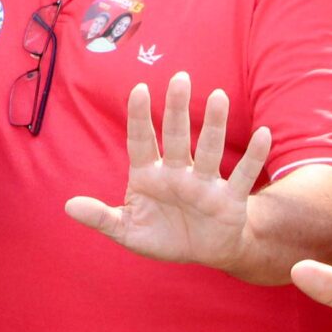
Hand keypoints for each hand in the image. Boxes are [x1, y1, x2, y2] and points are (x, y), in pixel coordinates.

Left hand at [65, 74, 271, 269]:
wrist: (204, 253)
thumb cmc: (165, 236)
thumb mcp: (128, 231)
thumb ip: (101, 218)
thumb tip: (68, 205)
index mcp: (148, 176)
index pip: (141, 141)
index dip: (139, 117)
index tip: (138, 89)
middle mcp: (177, 173)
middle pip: (176, 136)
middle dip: (177, 109)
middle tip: (180, 78)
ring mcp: (204, 184)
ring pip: (209, 149)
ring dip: (214, 124)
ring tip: (218, 96)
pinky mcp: (229, 199)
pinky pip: (244, 175)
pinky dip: (253, 157)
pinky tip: (263, 134)